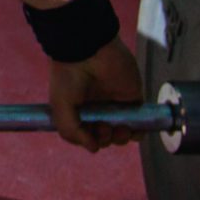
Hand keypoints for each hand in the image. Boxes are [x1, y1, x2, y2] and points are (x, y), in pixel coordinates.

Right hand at [47, 37, 144, 151]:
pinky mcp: (133, 98)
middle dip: (104, 139)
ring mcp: (116, 104)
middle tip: (102, 127)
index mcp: (79, 111)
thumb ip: (71, 132)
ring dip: (120, 139)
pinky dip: (138, 132)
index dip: (88, 140)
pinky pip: (140, 122)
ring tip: (115, 129)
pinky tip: (130, 130)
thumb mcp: (60, 107)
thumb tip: (93, 148)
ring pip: (122, 133)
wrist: (88, 51)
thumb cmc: (68, 77)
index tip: (89, 136)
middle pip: (105, 136)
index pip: (86, 134)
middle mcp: (97, 109)